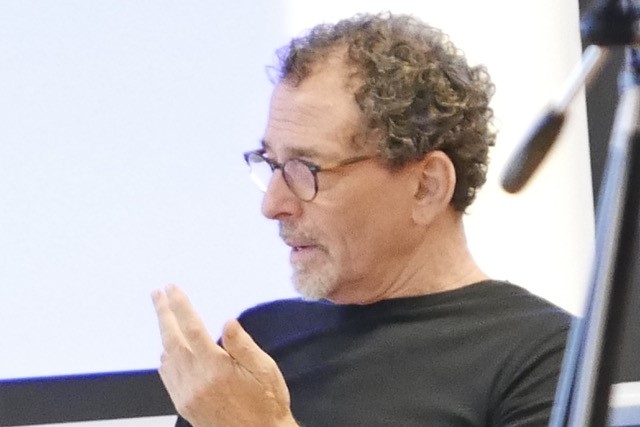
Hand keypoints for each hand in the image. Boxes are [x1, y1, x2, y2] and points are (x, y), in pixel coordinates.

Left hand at [151, 285, 296, 426]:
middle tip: (156, 294)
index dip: (180, 305)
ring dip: (163, 333)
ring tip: (163, 316)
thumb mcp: (264, 369)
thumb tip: (227, 322)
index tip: (172, 289)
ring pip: (167, 357)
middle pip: (172, 338)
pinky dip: (165, 358)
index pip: (192, 327)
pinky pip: (167, 377)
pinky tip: (168, 351)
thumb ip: (242, 345)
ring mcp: (187, 394)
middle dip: (162, 313)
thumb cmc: (266, 404)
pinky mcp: (184, 405)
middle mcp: (196, 379)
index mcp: (215, 366)